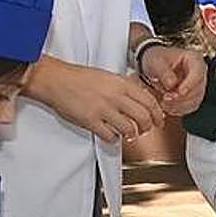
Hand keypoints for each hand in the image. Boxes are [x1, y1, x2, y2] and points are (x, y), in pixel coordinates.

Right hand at [29, 58, 164, 142]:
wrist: (56, 80)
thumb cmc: (80, 78)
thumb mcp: (109, 77)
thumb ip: (125, 87)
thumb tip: (139, 97)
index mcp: (122, 84)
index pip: (149, 101)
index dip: (158, 114)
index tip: (158, 119)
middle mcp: (115, 97)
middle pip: (143, 117)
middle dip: (148, 127)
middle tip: (146, 129)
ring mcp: (103, 110)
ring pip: (129, 129)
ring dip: (132, 134)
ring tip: (129, 134)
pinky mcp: (90, 121)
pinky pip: (109, 135)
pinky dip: (114, 139)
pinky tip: (112, 135)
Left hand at [139, 45, 206, 115]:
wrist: (154, 66)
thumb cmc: (157, 60)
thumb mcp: (156, 61)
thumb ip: (163, 71)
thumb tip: (171, 84)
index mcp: (194, 59)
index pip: (198, 73)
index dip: (190, 84)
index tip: (179, 92)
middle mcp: (199, 73)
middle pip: (198, 89)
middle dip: (182, 97)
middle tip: (166, 98)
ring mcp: (197, 85)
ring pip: (195, 100)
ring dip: (180, 104)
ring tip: (164, 102)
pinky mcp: (193, 96)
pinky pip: (190, 107)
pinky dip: (179, 109)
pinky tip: (167, 106)